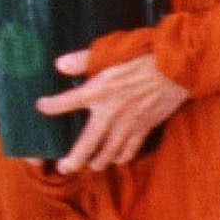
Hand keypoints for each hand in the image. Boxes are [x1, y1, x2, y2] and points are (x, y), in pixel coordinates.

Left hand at [38, 47, 189, 173]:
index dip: (51, 106)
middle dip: (73, 160)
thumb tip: (59, 65)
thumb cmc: (145, 56)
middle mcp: (110, 111)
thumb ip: (83, 59)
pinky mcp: (144, 128)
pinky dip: (121, 157)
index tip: (41, 106)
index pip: (66, 102)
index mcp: (99, 89)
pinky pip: (129, 150)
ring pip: (108, 153)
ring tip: (90, 165)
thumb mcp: (112, 52)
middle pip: (86, 145)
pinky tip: (116, 159)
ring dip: (97, 162)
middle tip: (63, 167)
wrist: (178, 69)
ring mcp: (128, 123)